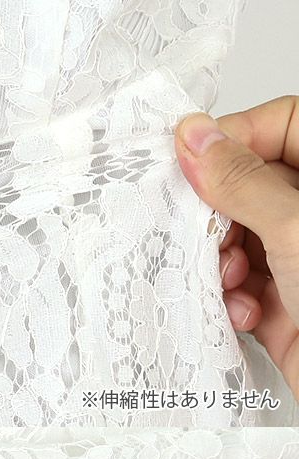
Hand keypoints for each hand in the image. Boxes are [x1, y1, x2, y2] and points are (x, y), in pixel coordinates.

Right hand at [175, 96, 298, 399]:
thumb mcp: (296, 227)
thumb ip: (241, 180)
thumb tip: (195, 137)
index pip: (281, 125)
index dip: (233, 139)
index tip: (190, 162)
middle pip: (249, 187)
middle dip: (219, 215)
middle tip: (204, 232)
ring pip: (237, 240)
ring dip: (221, 263)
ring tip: (230, 280)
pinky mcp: (285, 306)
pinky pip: (241, 289)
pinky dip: (232, 301)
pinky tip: (246, 313)